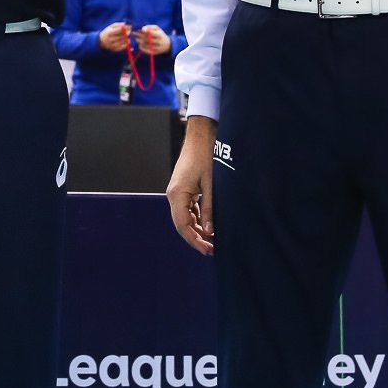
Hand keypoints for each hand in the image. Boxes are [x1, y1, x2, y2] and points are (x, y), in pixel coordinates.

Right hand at [98, 23, 131, 52]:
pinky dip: (126, 44)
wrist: (101, 41)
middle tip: (130, 31)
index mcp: (109, 32)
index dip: (126, 28)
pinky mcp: (114, 49)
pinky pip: (122, 47)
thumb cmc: (108, 32)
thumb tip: (126, 24)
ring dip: (127, 38)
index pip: (119, 30)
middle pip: (122, 36)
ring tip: (128, 36)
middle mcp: (110, 39)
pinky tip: (127, 41)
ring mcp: (112, 45)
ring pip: (123, 42)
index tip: (130, 26)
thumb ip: (119, 25)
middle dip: (127, 33)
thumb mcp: (111, 26)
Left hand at [137, 25, 171, 55]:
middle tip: (133, 34)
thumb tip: (142, 29)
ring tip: (136, 39)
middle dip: (139, 36)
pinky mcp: (154, 53)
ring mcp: (157, 48)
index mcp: (160, 35)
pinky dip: (142, 47)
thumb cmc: (160, 34)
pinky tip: (139, 44)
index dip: (143, 32)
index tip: (138, 30)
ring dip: (139, 41)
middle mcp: (159, 42)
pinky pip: (146, 50)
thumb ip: (149, 27)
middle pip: (147, 39)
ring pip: (145, 45)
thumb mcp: (157, 28)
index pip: (150, 33)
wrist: (167, 45)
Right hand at [167, 117, 215, 254]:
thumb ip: (209, 208)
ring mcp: (177, 193)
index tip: (207, 250)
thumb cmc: (205, 156)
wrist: (200, 137)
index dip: (194, 240)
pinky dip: (198, 219)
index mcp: (177, 194)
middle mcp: (174, 195)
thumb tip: (210, 231)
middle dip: (197, 238)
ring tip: (214, 241)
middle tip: (213, 249)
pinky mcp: (183, 190)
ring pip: (185, 218)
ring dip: (198, 230)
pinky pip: (188, 210)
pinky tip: (210, 226)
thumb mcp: (211, 185)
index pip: (182, 225)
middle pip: (182, 224)